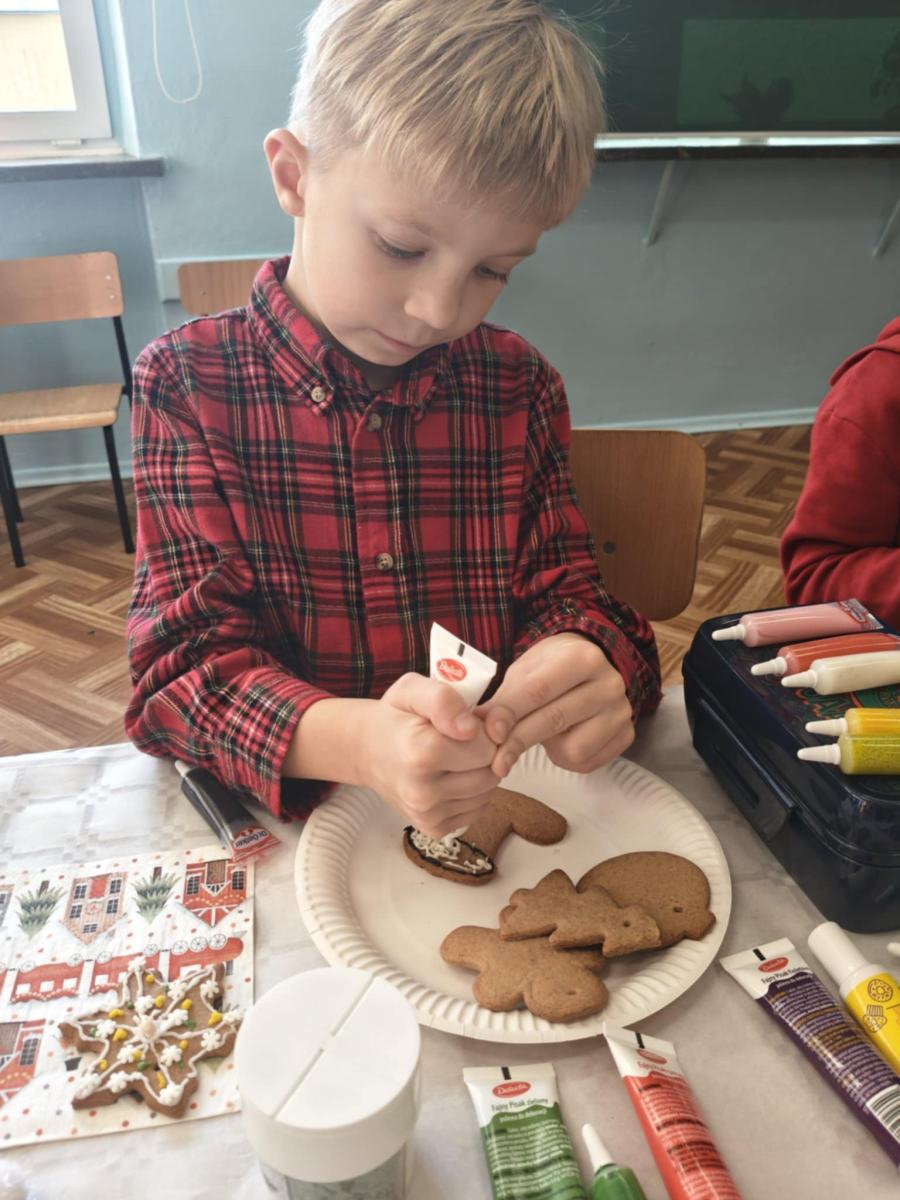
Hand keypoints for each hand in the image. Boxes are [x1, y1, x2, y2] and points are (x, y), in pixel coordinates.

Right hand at [356, 673, 501, 836]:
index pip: (487, 748)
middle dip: (483, 753)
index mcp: (420, 753)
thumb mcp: (412, 689)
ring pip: (487, 793)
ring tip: (454, 757)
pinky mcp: (434, 828)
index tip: (460, 725)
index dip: (481, 732)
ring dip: (479, 773)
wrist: (367, 750)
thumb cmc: (394, 717)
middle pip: (490, 773)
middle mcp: (422, 791)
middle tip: (459, 741)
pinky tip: (451, 777)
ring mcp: (427, 814)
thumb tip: (469, 728)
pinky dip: (472, 793)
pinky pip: (477, 810)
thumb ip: (443, 699)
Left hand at [476, 633, 633, 776]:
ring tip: (543, 733)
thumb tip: (482, 726)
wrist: (587, 668)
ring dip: (549, 748)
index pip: (539, 690)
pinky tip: (562, 739)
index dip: (511, 714)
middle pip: (555, 720)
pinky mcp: (626, 736)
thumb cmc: (549, 669)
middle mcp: (609, 683)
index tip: (490, 733)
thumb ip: (506, 699)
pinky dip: (566, 757)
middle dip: (519, 741)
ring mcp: (621, 711)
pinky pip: (587, 762)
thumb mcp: (524, 673)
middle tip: (496, 759)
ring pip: (574, 748)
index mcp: (583, 657)